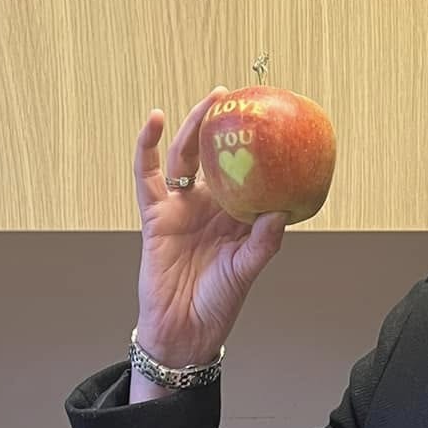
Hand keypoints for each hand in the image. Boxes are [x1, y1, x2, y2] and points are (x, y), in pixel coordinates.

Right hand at [133, 88, 288, 364]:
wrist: (184, 329)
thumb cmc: (219, 302)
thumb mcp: (247, 270)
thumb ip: (263, 242)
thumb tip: (280, 211)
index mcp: (236, 215)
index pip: (247, 172)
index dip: (255, 148)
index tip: (269, 119)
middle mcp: (210, 205)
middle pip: (215, 156)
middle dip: (224, 127)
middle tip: (238, 99)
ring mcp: (182, 207)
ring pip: (186, 158)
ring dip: (194, 128)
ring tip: (210, 102)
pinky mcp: (155, 213)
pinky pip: (148, 175)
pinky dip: (148, 147)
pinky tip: (154, 124)